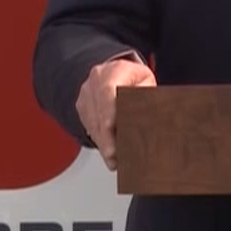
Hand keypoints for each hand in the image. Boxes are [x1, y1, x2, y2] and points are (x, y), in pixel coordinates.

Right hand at [75, 55, 155, 170]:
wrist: (114, 70)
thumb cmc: (133, 78)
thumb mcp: (146, 81)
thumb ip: (146, 95)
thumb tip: (148, 114)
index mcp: (113, 71)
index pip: (108, 91)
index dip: (107, 111)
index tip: (110, 127)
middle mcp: (95, 81)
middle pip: (98, 112)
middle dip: (106, 137)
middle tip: (114, 156)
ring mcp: (86, 93)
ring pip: (91, 122)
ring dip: (102, 143)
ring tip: (113, 160)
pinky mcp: (82, 106)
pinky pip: (88, 125)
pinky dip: (98, 139)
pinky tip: (108, 151)